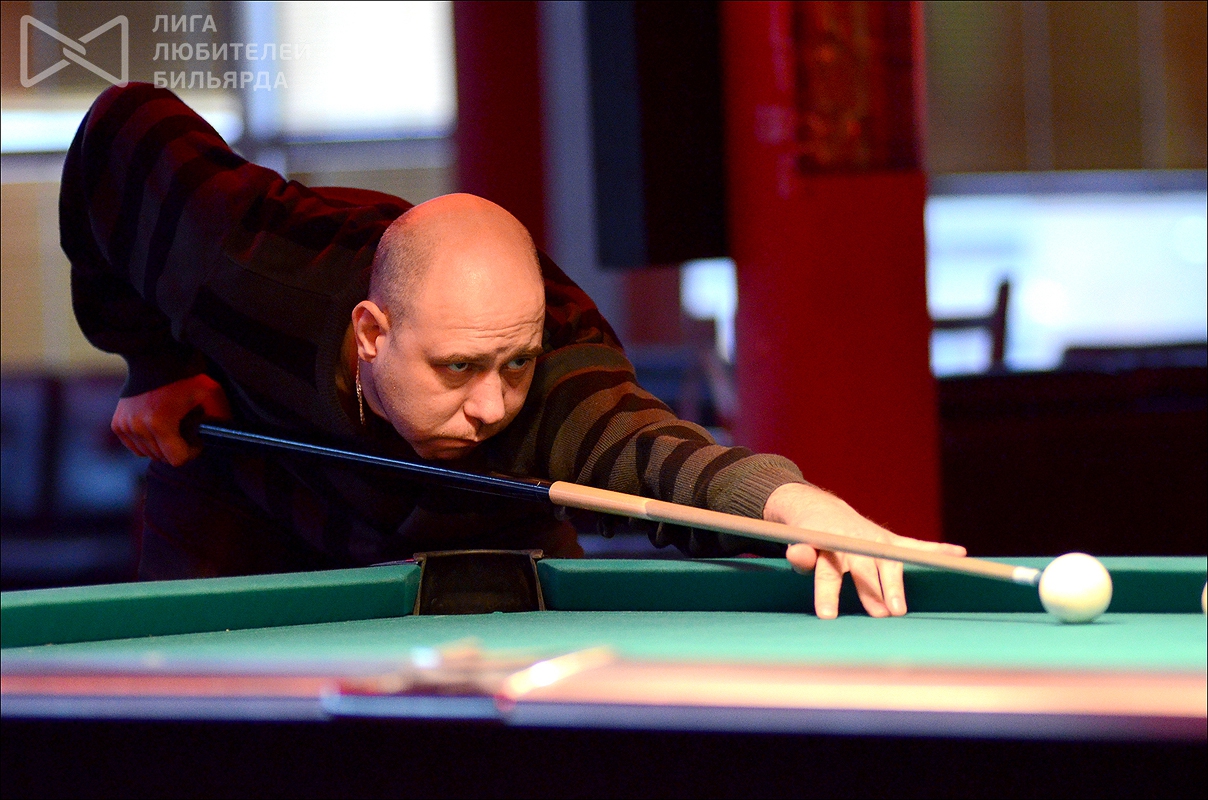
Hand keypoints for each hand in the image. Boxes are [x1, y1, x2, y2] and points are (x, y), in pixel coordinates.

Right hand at [111, 374, 230, 465]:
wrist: (154, 359)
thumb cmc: (184, 376)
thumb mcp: (210, 393)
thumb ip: (220, 416)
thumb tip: (228, 435)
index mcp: (159, 424)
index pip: (176, 460)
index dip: (191, 452)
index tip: (195, 440)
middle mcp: (138, 427)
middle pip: (162, 458)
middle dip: (177, 449)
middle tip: (186, 432)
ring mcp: (124, 426)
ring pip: (147, 454)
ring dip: (161, 446)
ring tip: (172, 428)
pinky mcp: (117, 424)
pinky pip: (134, 446)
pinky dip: (146, 442)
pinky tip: (158, 428)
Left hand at [763, 483, 965, 618]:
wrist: (823, 512)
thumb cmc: (809, 537)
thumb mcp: (796, 544)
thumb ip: (800, 554)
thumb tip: (800, 556)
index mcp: (830, 544)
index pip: (828, 570)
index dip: (827, 592)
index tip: (827, 615)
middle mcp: (856, 542)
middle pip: (864, 567)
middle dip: (871, 591)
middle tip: (879, 615)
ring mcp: (876, 540)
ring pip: (890, 561)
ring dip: (896, 584)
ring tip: (900, 609)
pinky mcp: (891, 541)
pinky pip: (917, 546)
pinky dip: (938, 550)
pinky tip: (959, 554)